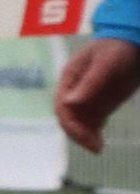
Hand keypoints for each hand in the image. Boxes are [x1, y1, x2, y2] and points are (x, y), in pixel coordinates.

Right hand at [56, 32, 139, 153]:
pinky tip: (100, 143)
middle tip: (94, 147)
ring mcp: (87, 100)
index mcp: (69, 78)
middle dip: (78, 134)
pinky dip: (94, 135)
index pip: (61, 105)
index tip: (82, 135)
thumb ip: (89, 82)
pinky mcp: (100, 106)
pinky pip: (92, 124)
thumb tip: (69, 103)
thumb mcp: (105, 63)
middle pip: (68, 118)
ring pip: (79, 124)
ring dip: (85, 137)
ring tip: (98, 148)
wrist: (133, 44)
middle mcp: (74, 91)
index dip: (69, 122)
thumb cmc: (117, 48)